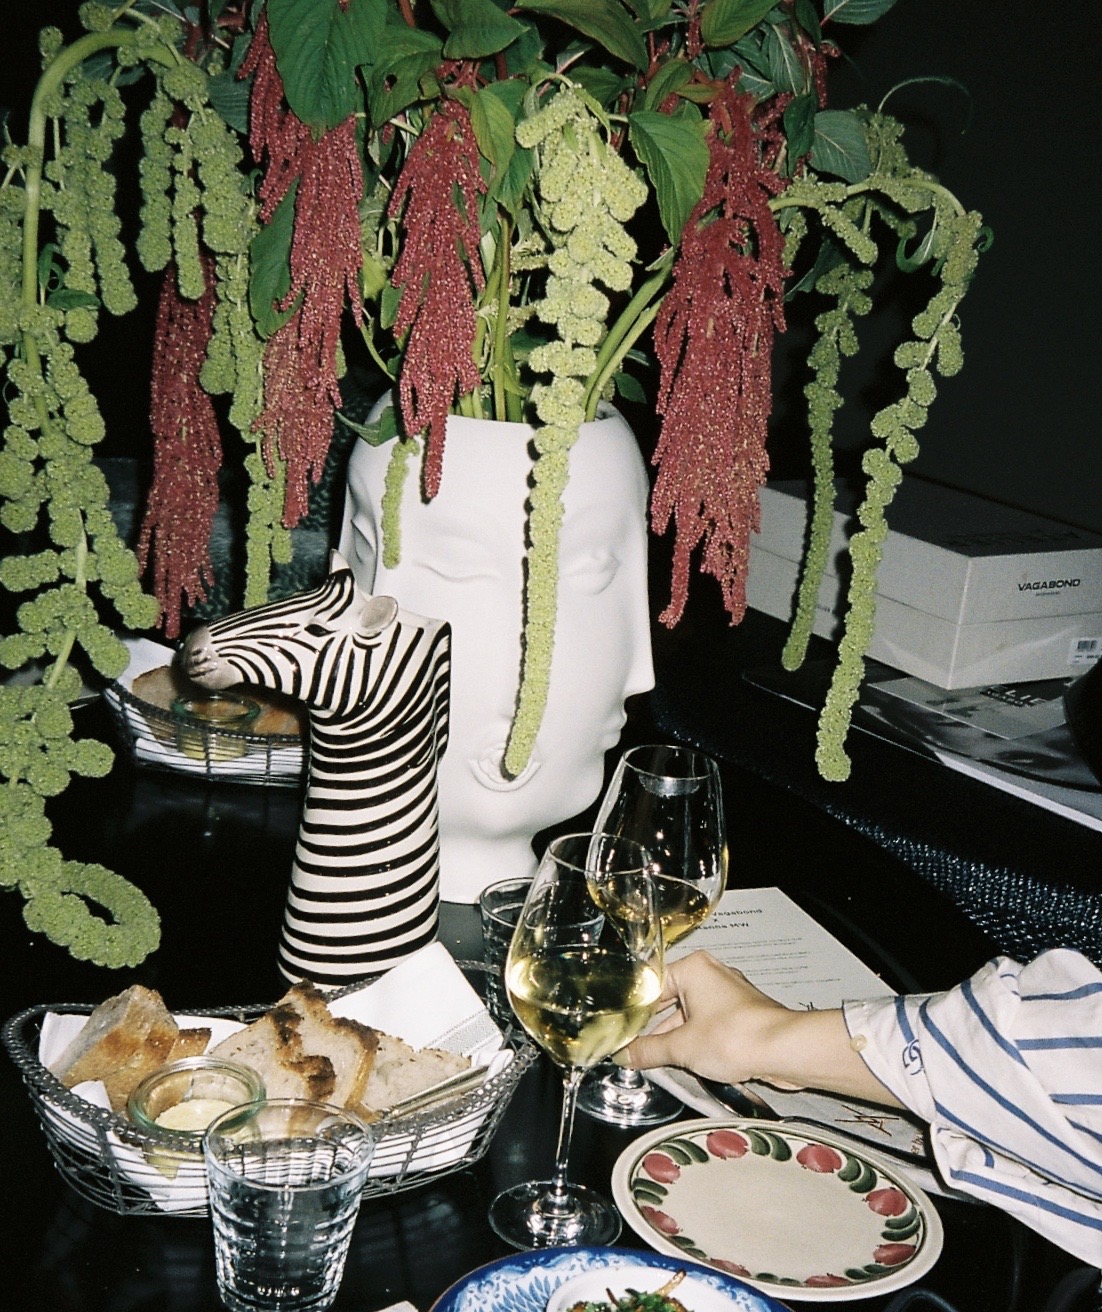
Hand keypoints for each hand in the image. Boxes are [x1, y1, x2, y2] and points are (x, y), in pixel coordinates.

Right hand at [618, 950, 900, 1106]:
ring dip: (674, 1040)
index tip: (618, 1032)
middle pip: (669, 1002)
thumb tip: (624, 1056)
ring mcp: (728, 995)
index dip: (633, 1012)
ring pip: (689, 1017)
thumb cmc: (734, 1037)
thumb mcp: (682, 1047)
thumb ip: (649, 1051)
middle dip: (653, 1030)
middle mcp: (710, 975)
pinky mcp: (740, 1016)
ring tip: (652, 1063)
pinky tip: (681, 1062)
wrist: (785, 1050)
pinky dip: (695, 1043)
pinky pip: (707, 1026)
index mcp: (693, 968)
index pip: (651, 986)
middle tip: (631, 1051)